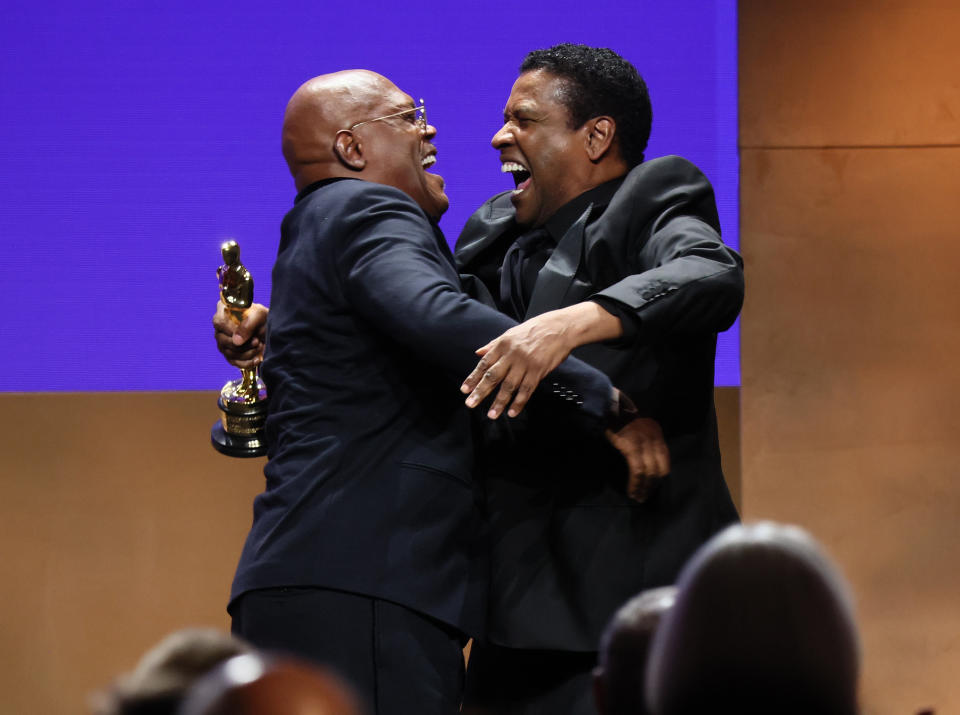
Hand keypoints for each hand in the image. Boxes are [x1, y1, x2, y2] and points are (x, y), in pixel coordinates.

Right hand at [213, 301, 268, 368]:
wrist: (268, 329)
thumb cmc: (262, 318)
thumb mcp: (259, 316)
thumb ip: (248, 325)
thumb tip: (236, 341)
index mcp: (223, 311)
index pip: (219, 322)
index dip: (233, 330)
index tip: (249, 334)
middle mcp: (220, 328)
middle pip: (224, 341)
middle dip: (244, 344)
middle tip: (257, 341)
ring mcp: (223, 342)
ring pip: (229, 353)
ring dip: (248, 353)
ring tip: (259, 345)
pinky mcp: (229, 354)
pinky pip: (234, 362)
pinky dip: (247, 362)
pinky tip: (257, 358)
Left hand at [460, 302, 623, 418]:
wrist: (561, 328)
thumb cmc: (536, 329)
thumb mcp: (511, 333)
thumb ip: (494, 345)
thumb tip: (478, 353)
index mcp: (503, 344)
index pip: (484, 364)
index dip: (473, 377)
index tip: (465, 390)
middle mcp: (512, 355)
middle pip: (493, 376)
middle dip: (481, 392)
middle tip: (471, 404)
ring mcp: (525, 364)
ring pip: (509, 386)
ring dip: (499, 402)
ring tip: (492, 414)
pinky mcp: (538, 371)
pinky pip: (526, 390)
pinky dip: (519, 402)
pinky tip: (512, 412)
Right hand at [605, 417, 669, 502]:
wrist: (607, 407)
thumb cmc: (620, 419)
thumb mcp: (640, 428)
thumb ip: (646, 442)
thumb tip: (647, 463)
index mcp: (657, 434)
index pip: (665, 461)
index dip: (660, 477)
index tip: (652, 487)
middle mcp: (654, 438)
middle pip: (660, 469)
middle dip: (653, 486)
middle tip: (645, 496)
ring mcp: (644, 443)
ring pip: (649, 472)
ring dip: (644, 488)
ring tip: (638, 497)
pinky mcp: (631, 448)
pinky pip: (637, 471)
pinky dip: (635, 484)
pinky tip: (631, 491)